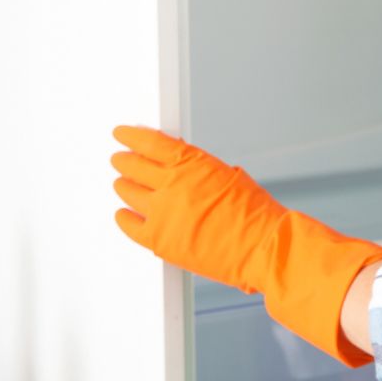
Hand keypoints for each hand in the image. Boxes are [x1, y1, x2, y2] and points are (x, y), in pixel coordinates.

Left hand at [111, 126, 381, 365]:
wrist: (262, 246)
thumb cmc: (254, 214)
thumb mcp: (228, 175)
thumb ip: (198, 169)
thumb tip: (180, 166)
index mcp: (190, 162)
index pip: (150, 142)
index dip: (131, 136)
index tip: (122, 134)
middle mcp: (171, 184)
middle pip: (134, 166)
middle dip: (125, 160)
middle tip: (119, 159)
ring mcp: (162, 213)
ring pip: (128, 193)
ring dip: (123, 186)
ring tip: (121, 184)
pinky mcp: (159, 240)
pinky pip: (130, 226)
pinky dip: (124, 219)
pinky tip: (122, 214)